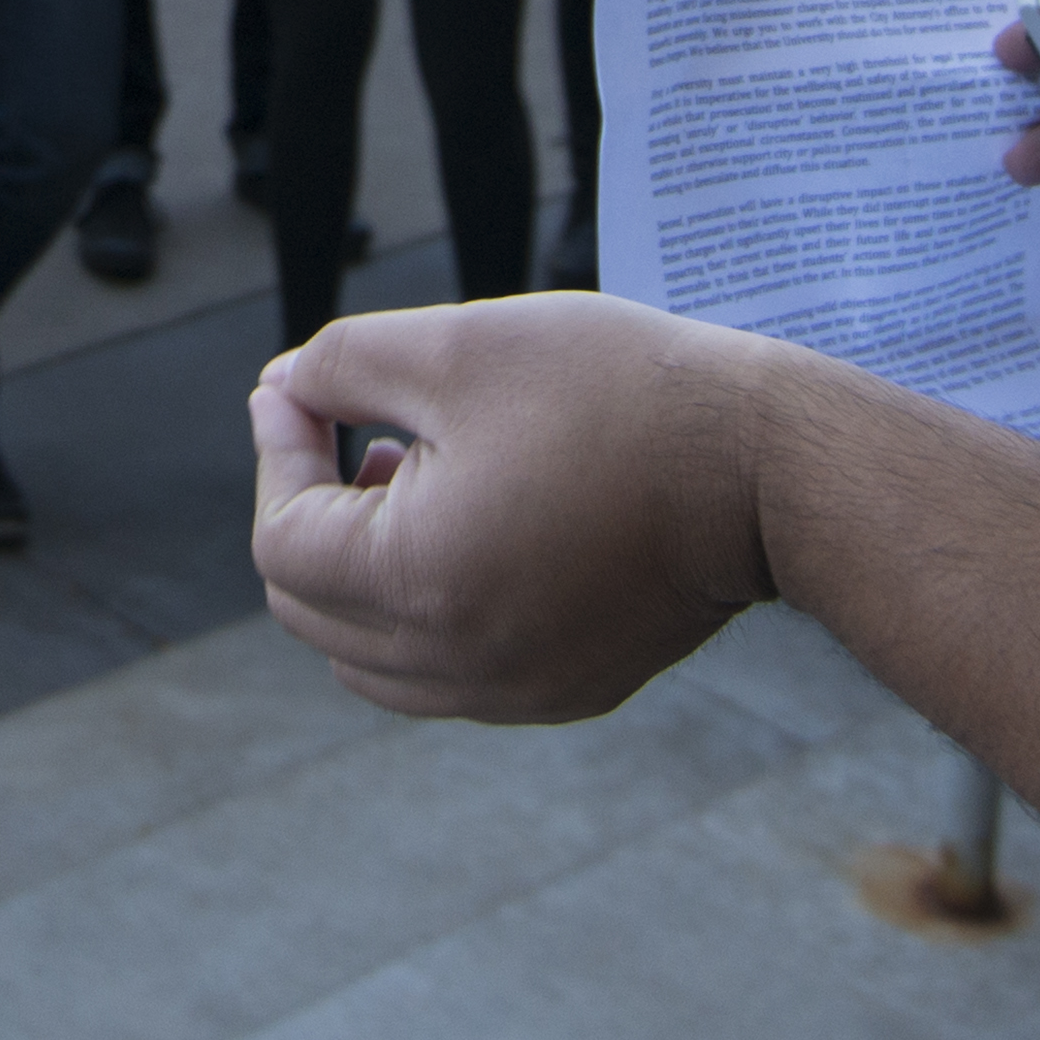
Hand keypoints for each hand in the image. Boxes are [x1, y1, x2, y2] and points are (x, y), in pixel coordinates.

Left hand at [249, 296, 777, 721]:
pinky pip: (448, 675)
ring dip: (359, 576)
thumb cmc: (615, 393)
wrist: (762, 469)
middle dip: (310, 517)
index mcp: (417, 582)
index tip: (302, 391)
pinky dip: (427, 614)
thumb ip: (340, 364)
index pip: (282, 543)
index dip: (277, 455)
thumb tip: (281, 390)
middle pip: (310, 612)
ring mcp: (513, 692)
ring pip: (370, 659)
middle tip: (353, 433)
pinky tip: (475, 529)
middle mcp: (456, 663)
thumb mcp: (456, 347)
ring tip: (410, 478)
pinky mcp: (565, 693)